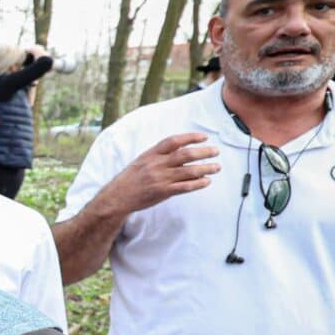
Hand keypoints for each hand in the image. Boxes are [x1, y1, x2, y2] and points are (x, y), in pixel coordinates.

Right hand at [101, 132, 218, 213]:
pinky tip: (207, 181)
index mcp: (151, 154)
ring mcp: (160, 178)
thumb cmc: (130, 179)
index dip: (190, 137)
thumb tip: (179, 151)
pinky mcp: (163, 192)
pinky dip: (198, 183)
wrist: (117, 197)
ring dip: (206, 168)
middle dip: (204, 152)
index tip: (204, 137)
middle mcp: (157, 164)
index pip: (174, 141)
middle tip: (215, 152)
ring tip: (216, 167)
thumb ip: (159, 156)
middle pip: (185, 154)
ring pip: (189, 170)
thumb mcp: (141, 161)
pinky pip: (185, 187)